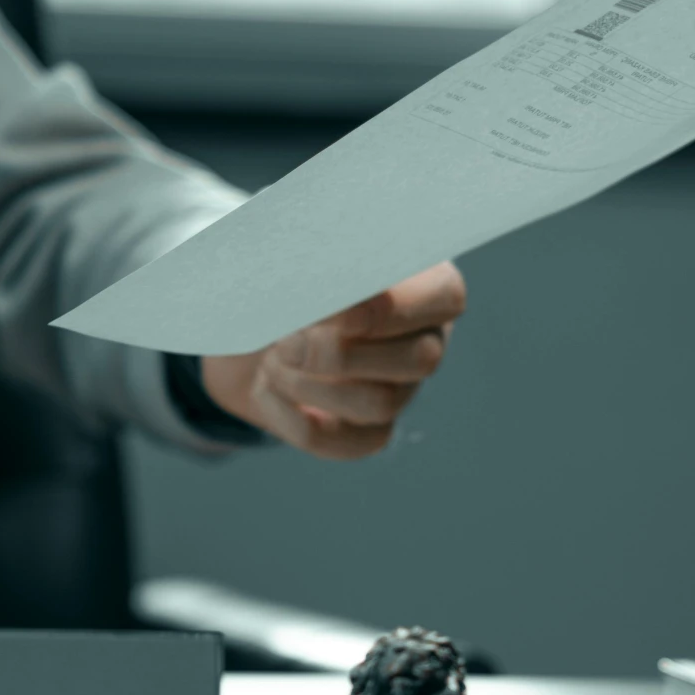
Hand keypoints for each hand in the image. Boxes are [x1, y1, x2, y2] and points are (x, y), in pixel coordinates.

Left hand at [199, 262, 464, 459]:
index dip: (384, 305)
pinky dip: (295, 419)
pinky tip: (268, 389)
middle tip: (286, 341)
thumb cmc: (285, 273)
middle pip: (422, 359)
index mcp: (425, 281)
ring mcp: (403, 390)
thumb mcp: (297, 251)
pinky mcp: (369, 431)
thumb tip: (312, 287)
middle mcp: (426, 338)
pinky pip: (349, 443)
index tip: (321, 303)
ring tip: (273, 358)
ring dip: (310, 384)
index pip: (445, 296)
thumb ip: (315, 257)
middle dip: (341, 354)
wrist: (248, 321)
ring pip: (381, 404)